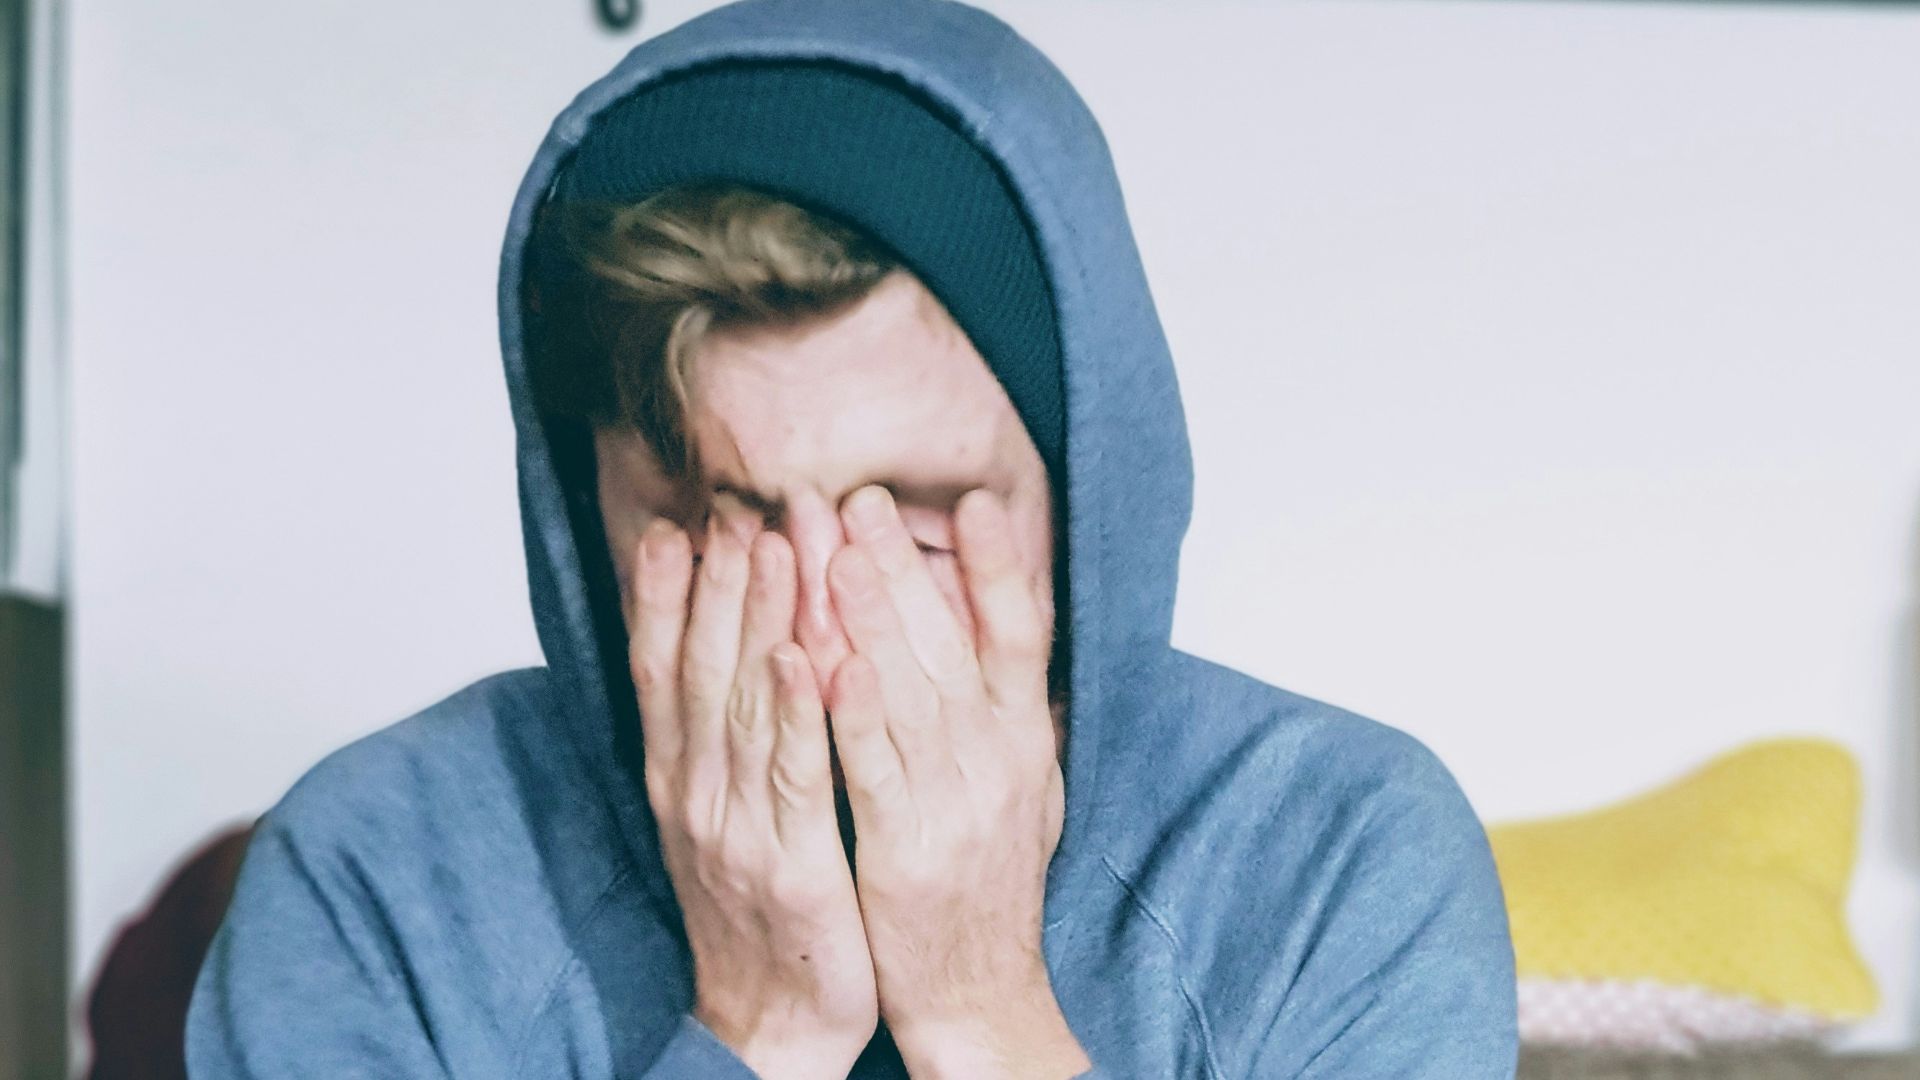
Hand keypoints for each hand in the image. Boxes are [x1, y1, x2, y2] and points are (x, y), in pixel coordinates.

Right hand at [630, 519, 877, 1079]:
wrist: (770, 1023)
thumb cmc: (758, 913)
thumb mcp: (720, 818)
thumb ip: (716, 740)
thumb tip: (724, 656)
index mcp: (679, 780)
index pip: (663, 669)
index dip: (668, 596)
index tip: (679, 523)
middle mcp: (696, 794)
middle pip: (701, 669)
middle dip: (719, 583)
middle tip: (738, 504)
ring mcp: (737, 828)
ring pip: (746, 706)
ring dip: (758, 621)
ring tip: (773, 545)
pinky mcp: (791, 863)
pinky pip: (795, 776)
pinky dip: (798, 714)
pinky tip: (808, 657)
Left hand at [823, 486, 1089, 1078]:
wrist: (980, 994)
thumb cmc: (989, 886)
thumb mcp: (1026, 789)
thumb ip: (1012, 712)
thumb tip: (1010, 630)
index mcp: (1025, 741)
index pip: (1022, 634)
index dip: (999, 565)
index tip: (973, 500)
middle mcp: (999, 762)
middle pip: (953, 644)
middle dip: (904, 565)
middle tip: (859, 497)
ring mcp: (955, 804)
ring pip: (911, 691)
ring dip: (873, 616)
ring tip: (834, 546)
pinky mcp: (906, 849)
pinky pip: (876, 769)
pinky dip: (856, 712)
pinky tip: (829, 660)